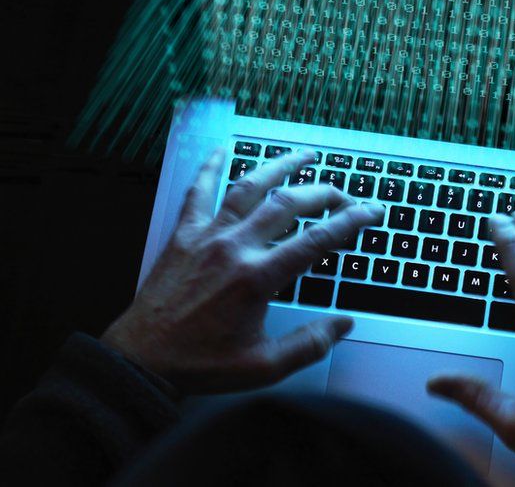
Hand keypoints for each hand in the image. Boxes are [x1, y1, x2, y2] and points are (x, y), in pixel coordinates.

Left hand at [102, 148, 382, 393]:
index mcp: (258, 278)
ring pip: (249, 187)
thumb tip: (343, 324)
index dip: (349, 223)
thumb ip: (309, 344)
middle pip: (288, 204)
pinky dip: (210, 167)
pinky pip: (198, 192)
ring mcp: (207, 237)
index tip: (371, 211)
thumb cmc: (202, 364)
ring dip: (280, 166)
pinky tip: (222, 149)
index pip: (316, 241)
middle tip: (345, 195)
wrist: (143, 360)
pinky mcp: (183, 236)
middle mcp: (234, 248)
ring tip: (304, 154)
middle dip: (324, 193)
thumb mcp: (264, 366)